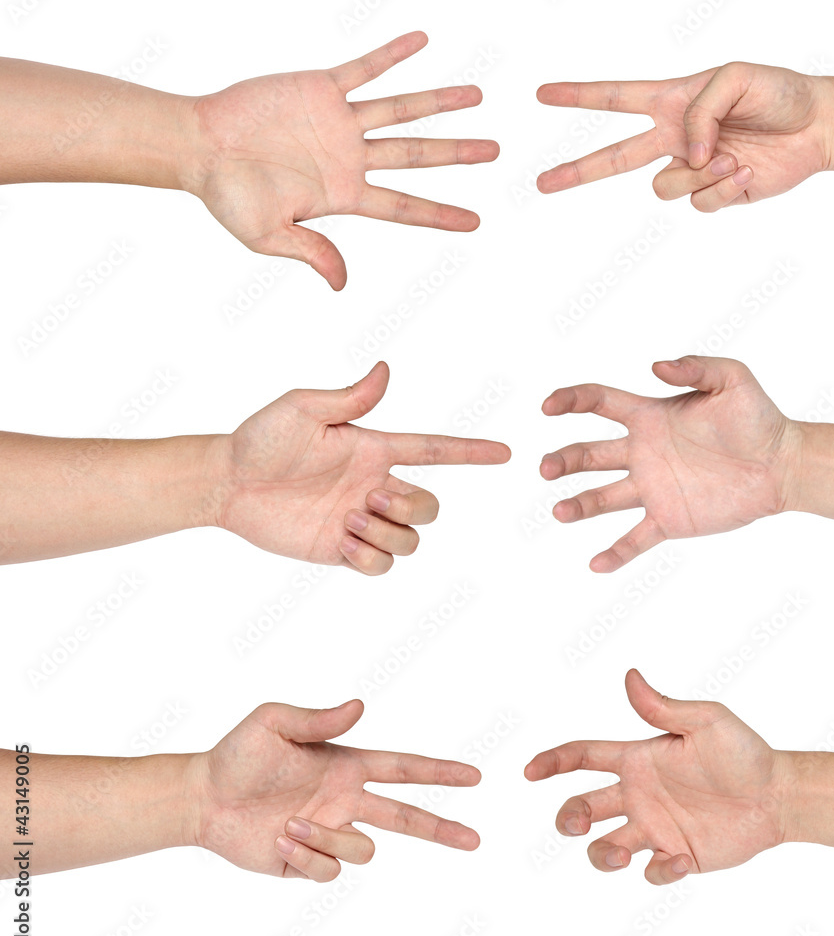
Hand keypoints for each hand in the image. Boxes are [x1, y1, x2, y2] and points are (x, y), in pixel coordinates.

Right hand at [184, 31, 498, 288]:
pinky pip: (363, 68)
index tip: (475, 221)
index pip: (404, 206)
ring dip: (438, 102)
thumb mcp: (270, 236)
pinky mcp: (320, 88)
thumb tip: (342, 284)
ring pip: (401, 110)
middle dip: (457, 154)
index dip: (440, 213)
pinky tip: (423, 41)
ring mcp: (338, 122)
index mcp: (344, 196)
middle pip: (417, 155)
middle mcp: (350, 158)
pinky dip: (391, 55)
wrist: (198, 146)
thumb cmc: (228, 197)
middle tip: (496, 151)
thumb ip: (312, 253)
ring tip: (478, 95)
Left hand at [187, 699, 480, 880]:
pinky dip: (306, 857)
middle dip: (441, 828)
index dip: (439, 772)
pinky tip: (280, 841)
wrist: (203, 798)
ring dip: (330, 840)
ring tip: (290, 824)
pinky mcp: (307, 863)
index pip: (404, 768)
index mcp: (347, 766)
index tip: (474, 775)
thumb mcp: (274, 721)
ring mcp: (329, 833)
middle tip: (474, 840)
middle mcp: (345, 801)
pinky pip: (328, 871)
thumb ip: (318, 718)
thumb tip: (361, 706)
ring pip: (363, 851)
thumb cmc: (238, 753)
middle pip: (406, 817)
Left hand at [214, 361, 509, 573]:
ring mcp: (361, 520)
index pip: (434, 451)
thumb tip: (385, 370)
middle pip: (431, 507)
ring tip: (347, 520)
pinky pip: (383, 565)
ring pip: (412, 539)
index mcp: (375, 450)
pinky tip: (342, 543)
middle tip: (368, 500)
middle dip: (412, 507)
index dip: (471, 452)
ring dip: (387, 533)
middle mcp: (375, 486)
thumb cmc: (262, 438)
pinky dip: (371, 558)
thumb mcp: (302, 408)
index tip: (505, 452)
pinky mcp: (343, 549)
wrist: (227, 482)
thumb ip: (348, 397)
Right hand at [524, 670, 788, 883]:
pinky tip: (682, 859)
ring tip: (620, 853)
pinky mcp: (677, 856)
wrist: (779, 795)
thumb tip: (630, 675)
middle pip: (582, 807)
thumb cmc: (743, 751)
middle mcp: (639, 794)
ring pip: (604, 848)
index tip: (529, 772)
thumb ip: (663, 707)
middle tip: (576, 823)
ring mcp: (655, 827)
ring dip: (601, 854)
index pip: (584, 757)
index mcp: (637, 758)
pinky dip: (658, 872)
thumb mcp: (705, 720)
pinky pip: (652, 872)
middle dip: (567, 817)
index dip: (553, 762)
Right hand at [536, 62, 833, 211]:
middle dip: (576, 171)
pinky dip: (723, 187)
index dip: (578, 96)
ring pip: (663, 187)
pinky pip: (698, 203)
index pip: (615, 98)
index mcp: (672, 102)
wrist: (817, 127)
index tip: (542, 95)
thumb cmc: (779, 93)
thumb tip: (687, 155)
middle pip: (613, 158)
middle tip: (542, 183)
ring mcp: (692, 169)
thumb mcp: (737, 78)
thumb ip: (700, 111)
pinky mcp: (713, 194)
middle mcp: (674, 137)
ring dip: (699, 172)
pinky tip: (745, 170)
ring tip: (733, 152)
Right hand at [539, 356, 798, 571]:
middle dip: (563, 461)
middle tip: (545, 469)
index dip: (570, 401)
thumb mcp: (732, 378)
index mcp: (651, 416)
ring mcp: (653, 488)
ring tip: (559, 512)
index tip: (548, 407)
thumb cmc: (759, 418)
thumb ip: (695, 367)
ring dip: (578, 505)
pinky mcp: (669, 519)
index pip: (600, 403)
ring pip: (603, 498)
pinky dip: (616, 552)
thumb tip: (654, 366)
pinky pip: (636, 539)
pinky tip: (595, 565)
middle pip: (589, 454)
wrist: (783, 466)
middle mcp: (643, 452)